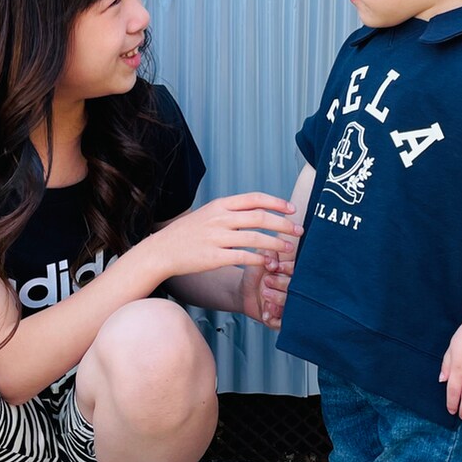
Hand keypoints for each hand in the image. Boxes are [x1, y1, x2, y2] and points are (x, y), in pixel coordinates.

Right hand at [150, 194, 301, 280]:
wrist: (162, 250)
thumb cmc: (189, 233)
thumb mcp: (209, 214)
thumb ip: (231, 211)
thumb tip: (258, 209)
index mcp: (220, 205)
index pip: (254, 199)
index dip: (276, 202)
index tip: (292, 209)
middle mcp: (220, 219)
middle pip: (260, 217)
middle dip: (283, 224)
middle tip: (299, 230)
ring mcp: (216, 238)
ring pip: (255, 238)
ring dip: (276, 244)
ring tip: (289, 249)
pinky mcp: (214, 257)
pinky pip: (243, 257)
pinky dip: (259, 259)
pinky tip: (268, 263)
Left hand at [240, 251, 294, 328]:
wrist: (243, 292)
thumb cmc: (256, 274)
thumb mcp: (261, 258)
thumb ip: (268, 255)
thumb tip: (273, 263)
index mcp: (296, 275)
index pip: (300, 272)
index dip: (289, 269)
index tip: (276, 267)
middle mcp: (296, 292)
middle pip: (298, 290)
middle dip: (282, 284)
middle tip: (267, 280)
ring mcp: (291, 307)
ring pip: (292, 307)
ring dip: (279, 301)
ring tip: (266, 296)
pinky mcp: (282, 321)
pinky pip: (283, 323)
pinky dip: (274, 318)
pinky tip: (266, 313)